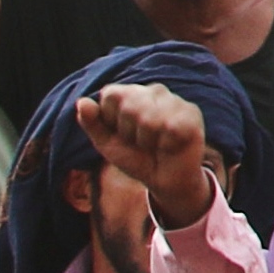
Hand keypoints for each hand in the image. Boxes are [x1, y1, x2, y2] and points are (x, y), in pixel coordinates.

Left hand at [74, 79, 214, 231]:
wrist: (164, 181)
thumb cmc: (137, 158)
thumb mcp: (107, 144)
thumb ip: (92, 123)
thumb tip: (81, 102)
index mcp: (131, 94)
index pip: (111, 94)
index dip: (111, 120)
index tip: (121, 134)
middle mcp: (154, 91)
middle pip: (129, 104)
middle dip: (130, 132)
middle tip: (141, 142)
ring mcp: (174, 101)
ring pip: (149, 117)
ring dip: (148, 140)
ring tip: (156, 144)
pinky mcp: (192, 114)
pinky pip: (170, 127)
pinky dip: (166, 144)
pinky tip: (171, 145)